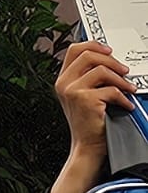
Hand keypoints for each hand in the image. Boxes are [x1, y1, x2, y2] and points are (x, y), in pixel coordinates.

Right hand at [49, 41, 137, 192]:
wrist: (87, 147)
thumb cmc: (89, 123)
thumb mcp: (84, 96)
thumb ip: (89, 77)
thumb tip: (110, 60)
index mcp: (63, 80)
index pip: (75, 50)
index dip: (94, 45)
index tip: (110, 52)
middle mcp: (64, 83)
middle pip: (89, 55)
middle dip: (112, 61)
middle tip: (124, 71)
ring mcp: (72, 91)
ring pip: (102, 70)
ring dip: (121, 80)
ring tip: (129, 89)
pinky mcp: (84, 99)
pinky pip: (111, 89)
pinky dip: (124, 98)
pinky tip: (126, 105)